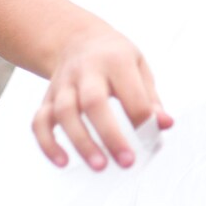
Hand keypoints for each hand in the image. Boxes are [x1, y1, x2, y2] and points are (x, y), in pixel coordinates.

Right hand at [32, 18, 173, 170]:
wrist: (77, 39)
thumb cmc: (115, 58)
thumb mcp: (139, 67)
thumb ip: (151, 98)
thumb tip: (165, 124)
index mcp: (115, 60)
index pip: (130, 92)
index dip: (141, 118)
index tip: (151, 138)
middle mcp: (86, 71)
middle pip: (93, 102)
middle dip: (110, 135)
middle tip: (126, 162)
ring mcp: (63, 84)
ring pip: (64, 113)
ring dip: (81, 142)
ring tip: (99, 167)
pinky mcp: (48, 98)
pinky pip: (40, 121)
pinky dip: (48, 143)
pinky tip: (63, 162)